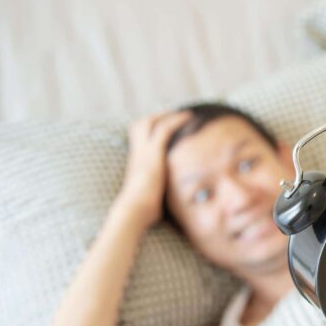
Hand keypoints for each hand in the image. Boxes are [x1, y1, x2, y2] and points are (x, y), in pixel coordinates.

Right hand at [116, 111, 191, 227]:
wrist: (135, 209)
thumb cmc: (142, 211)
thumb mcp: (149, 198)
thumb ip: (156, 195)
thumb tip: (165, 209)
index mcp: (135, 163)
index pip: (137, 139)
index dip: (148, 130)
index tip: (162, 127)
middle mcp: (137, 153)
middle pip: (139, 124)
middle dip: (156, 117)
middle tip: (172, 115)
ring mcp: (144, 151)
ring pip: (150, 121)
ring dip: (167, 115)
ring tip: (184, 114)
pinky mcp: (154, 152)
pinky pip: (165, 128)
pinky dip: (176, 120)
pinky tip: (189, 117)